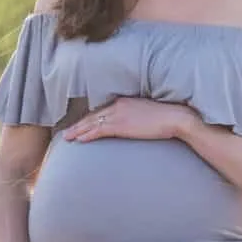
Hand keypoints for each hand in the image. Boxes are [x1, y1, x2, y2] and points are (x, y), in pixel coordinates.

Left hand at [63, 97, 200, 142]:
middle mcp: (118, 105)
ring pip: (93, 123)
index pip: (101, 111)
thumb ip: (133, 116)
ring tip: (68, 138)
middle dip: (79, 125)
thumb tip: (129, 125)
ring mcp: (119, 114)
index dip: (88, 119)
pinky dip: (88, 134)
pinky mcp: (122, 124)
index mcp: (123, 101)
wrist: (175, 117)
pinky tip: (80, 139)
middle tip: (66, 132)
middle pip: (93, 116)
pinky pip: (100, 130)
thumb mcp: (145, 113)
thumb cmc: (165, 117)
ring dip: (78, 130)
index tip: (79, 125)